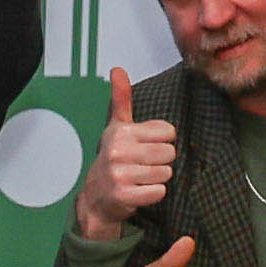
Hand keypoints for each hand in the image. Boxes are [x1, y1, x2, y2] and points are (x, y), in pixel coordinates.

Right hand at [71, 67, 175, 246]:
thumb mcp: (117, 126)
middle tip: (144, 164)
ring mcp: (120, 175)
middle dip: (161, 161)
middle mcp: (118, 151)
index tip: (145, 146)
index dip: (162, 141)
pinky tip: (140, 191)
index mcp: (121, 132)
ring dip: (158, 178)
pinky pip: (159, 192)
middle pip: (169, 153)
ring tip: (141, 177)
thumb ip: (121, 98)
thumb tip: (117, 69)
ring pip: (166, 173)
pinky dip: (154, 194)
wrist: (96, 197)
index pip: (168, 132)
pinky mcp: (124, 196)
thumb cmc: (113, 159)